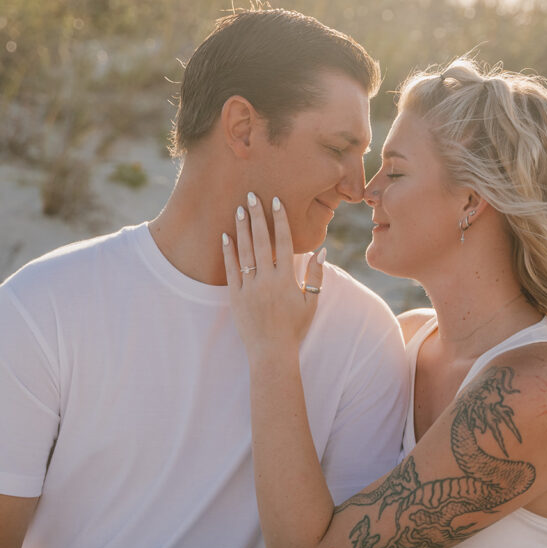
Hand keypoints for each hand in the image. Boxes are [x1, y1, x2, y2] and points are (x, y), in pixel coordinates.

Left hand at [221, 192, 324, 361]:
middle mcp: (266, 280)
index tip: (275, 201)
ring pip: (245, 252)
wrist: (272, 352)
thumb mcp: (311, 301)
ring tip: (239, 209)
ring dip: (242, 229)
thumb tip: (321, 251)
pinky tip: (226, 236)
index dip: (279, 220)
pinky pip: (230, 270)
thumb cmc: (295, 327)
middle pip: (261, 241)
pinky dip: (228, 252)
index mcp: (285, 279)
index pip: (283, 242)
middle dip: (257, 216)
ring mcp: (249, 287)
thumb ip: (315, 275)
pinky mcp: (235, 296)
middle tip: (252, 196)